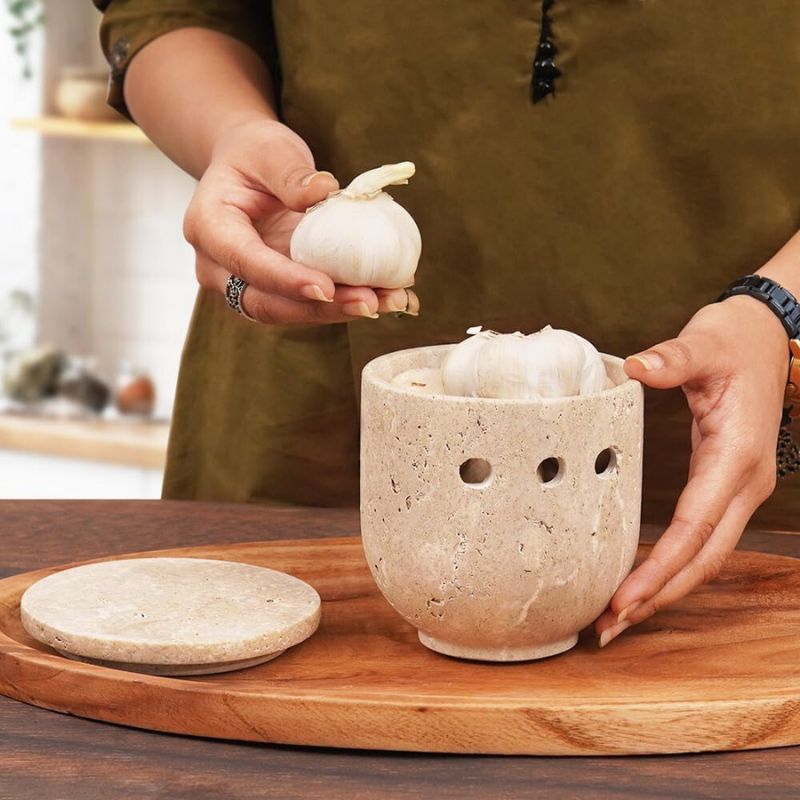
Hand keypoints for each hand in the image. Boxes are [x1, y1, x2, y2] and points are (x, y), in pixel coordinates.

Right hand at [183, 118, 418, 323]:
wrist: (248, 168)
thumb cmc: (254, 153)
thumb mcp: (270, 148)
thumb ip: (290, 173)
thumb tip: (325, 192)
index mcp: (209, 227)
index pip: (245, 262)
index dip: (285, 280)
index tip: (326, 287)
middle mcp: (220, 267)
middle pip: (267, 302)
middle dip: (321, 309)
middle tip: (371, 302)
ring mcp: (248, 284)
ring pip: (291, 312)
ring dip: (341, 311)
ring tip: (391, 298)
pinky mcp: (278, 290)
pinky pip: (310, 304)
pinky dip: (348, 301)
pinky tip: (388, 294)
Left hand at [595, 295, 787, 645]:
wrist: (768, 336)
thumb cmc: (735, 340)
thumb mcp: (704, 343)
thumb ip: (674, 359)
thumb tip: (637, 366)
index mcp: (737, 456)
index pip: (695, 526)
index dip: (660, 566)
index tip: (622, 599)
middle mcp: (744, 483)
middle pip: (703, 558)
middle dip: (657, 596)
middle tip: (607, 628)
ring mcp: (739, 489)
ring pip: (705, 556)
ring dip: (665, 589)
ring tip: (617, 618)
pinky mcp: (725, 486)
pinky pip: (701, 537)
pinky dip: (673, 565)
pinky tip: (643, 580)